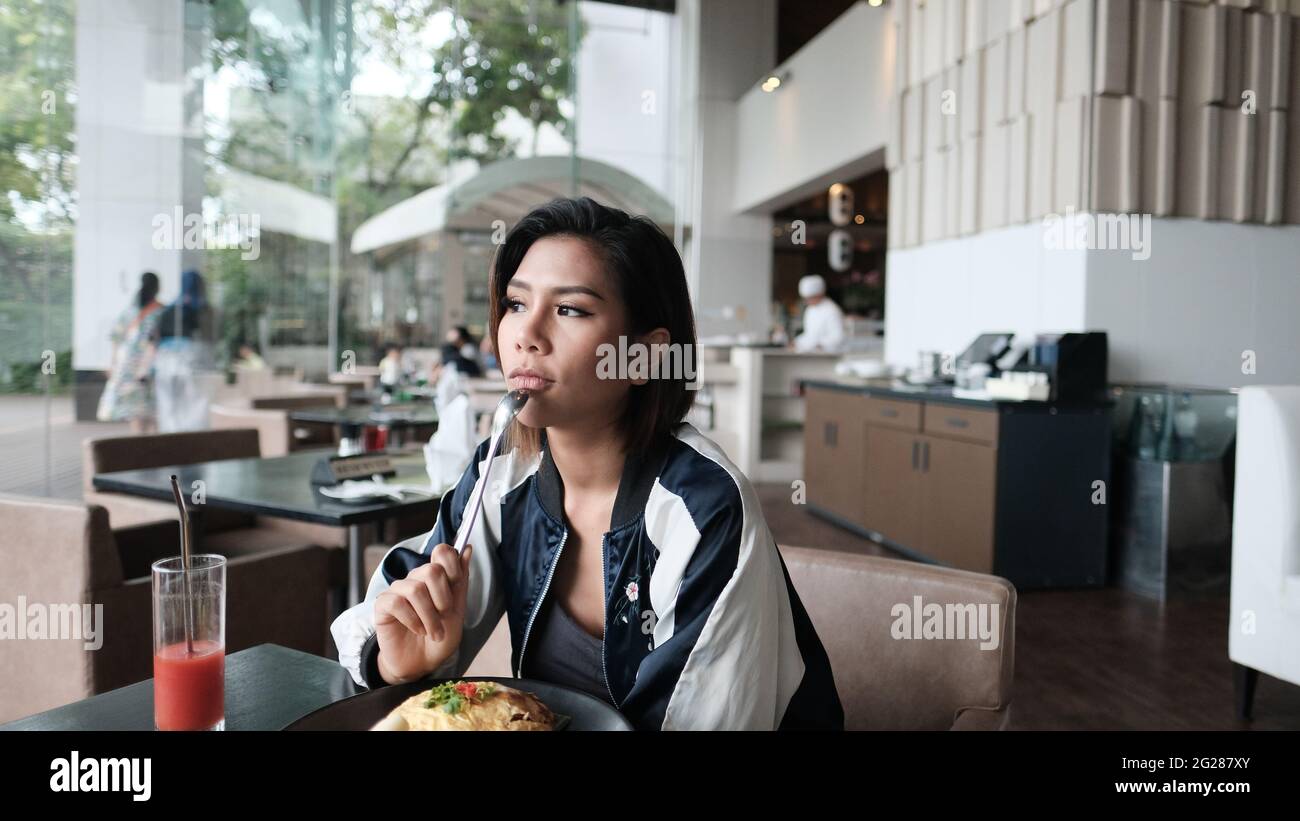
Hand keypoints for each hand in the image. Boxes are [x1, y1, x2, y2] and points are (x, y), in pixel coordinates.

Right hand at [373, 543, 472, 684]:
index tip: (456, 588)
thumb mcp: (458, 610)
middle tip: (444, 617)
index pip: (442, 552)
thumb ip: (461, 580)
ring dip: (429, 616)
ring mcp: (398, 590)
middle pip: (431, 570)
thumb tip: (468, 548)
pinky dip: (412, 620)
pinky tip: (417, 630)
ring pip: (415, 589)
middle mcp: (416, 578)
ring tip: (433, 632)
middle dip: (443, 599)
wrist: (421, 664)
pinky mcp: (382, 605)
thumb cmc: (439, 636)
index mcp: (435, 576)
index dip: (453, 567)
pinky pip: (397, 602)